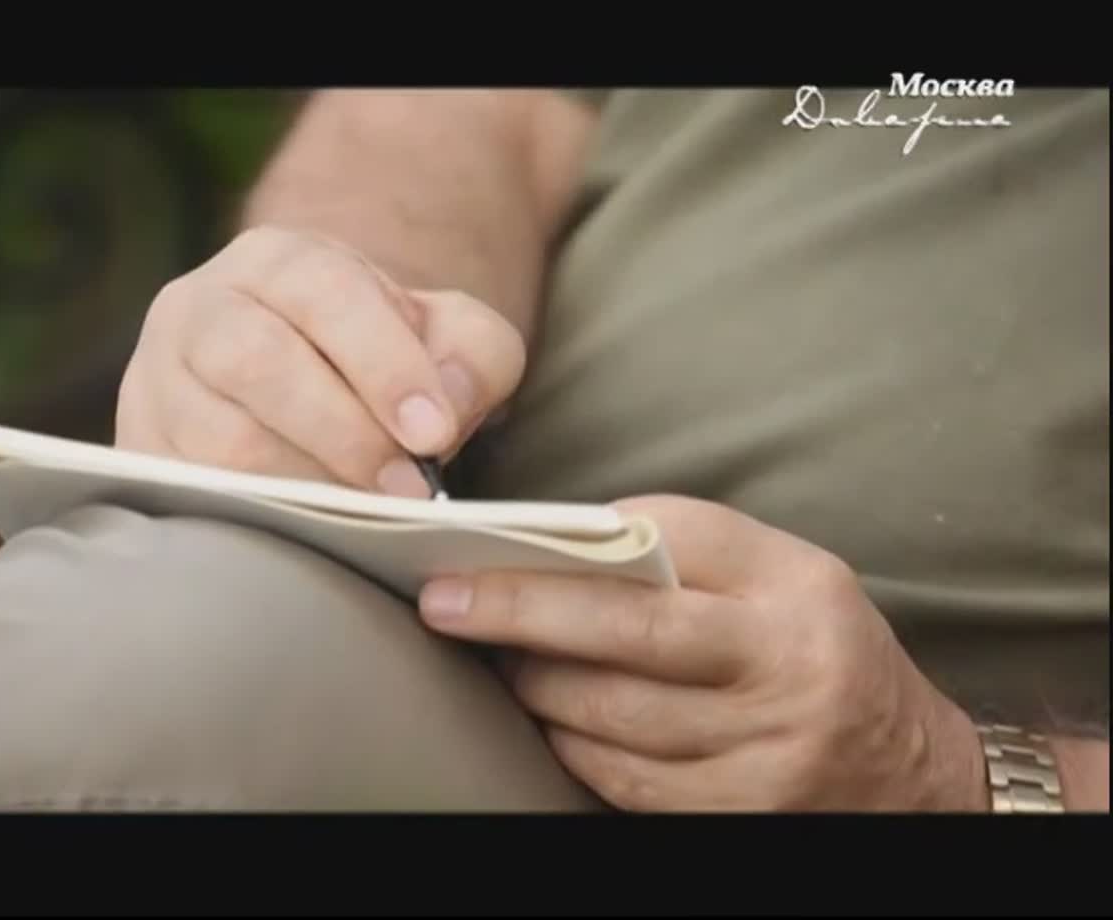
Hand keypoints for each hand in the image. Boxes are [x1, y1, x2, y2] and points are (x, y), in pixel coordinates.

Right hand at [116, 226, 525, 496]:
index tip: (434, 432)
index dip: (383, 364)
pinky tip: (310, 534)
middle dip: (343, 433)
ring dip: (303, 483)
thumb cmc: (378, 364)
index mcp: (278, 261)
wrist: (298, 385)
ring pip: (216, 438)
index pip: (325, 294)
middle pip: (255, 360)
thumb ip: (473, 354)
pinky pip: (188, 494)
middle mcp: (200, 307)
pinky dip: (255, 518)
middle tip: (408, 491)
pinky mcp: (140, 451)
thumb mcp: (444, 338)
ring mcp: (156, 380)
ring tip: (366, 515)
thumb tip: (448, 402)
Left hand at [417, 495, 989, 810]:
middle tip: (448, 603)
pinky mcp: (737, 814)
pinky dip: (572, 745)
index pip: (674, 540)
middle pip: (628, 633)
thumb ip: (693, 553)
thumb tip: (570, 543)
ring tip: (501, 661)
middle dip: (521, 615)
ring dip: (537, 686)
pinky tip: (551, 719)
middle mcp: (785, 669)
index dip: (574, 543)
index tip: (497, 544)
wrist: (907, 771)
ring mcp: (763, 752)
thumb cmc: (822, 651)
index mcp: (795, 591)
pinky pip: (625, 780)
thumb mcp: (785, 579)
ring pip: (613, 716)